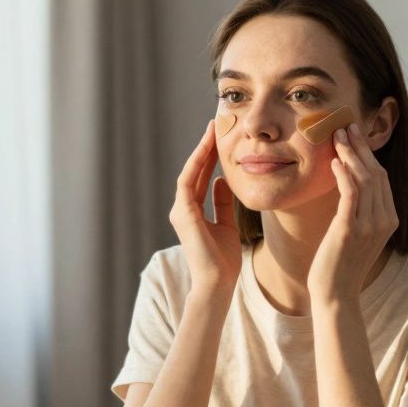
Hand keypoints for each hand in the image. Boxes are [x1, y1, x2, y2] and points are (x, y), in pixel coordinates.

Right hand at [170, 120, 240, 293]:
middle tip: (215, 125)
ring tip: (212, 131)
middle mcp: (183, 208)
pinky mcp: (182, 214)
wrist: (217, 281)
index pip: (200, 177)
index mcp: (193, 211)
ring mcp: (180, 210)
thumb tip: (223, 182)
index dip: (209, 157)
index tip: (220, 138)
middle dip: (205, 148)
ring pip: (189, 172)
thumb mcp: (227, 224)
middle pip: (194, 171)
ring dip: (200, 151)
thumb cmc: (223, 260)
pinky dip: (196, 165)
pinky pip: (187, 182)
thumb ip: (222, 203)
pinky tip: (207, 150)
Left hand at [306, 122, 398, 302]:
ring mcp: (370, 225)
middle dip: (361, 147)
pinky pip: (351, 193)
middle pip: (377, 173)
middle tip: (346, 126)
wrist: (335, 294)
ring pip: (365, 178)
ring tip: (337, 136)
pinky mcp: (351, 229)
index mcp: (388, 220)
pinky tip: (334, 162)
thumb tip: (348, 186)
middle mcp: (384, 220)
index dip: (368, 154)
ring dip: (351, 154)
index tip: (354, 136)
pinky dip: (344, 173)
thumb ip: (358, 212)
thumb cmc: (339, 264)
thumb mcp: (354, 234)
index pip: (382, 178)